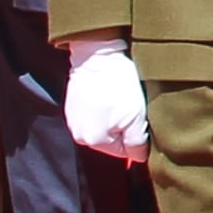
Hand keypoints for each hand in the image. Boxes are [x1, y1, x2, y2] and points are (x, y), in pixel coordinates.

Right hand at [62, 33, 147, 161]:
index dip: (138, 137)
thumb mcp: (136, 117)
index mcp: (94, 141)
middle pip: (112, 141)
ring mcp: (73, 121)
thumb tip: (138, 157)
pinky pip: (93, 116)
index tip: (140, 118)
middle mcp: (79, 135)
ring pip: (103, 128)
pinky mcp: (72, 106)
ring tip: (119, 99)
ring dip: (114, 118)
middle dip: (124, 128)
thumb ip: (137, 143)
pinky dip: (103, 108)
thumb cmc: (119, 85)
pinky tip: (108, 94)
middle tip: (131, 107)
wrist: (97, 55)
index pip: (125, 152)